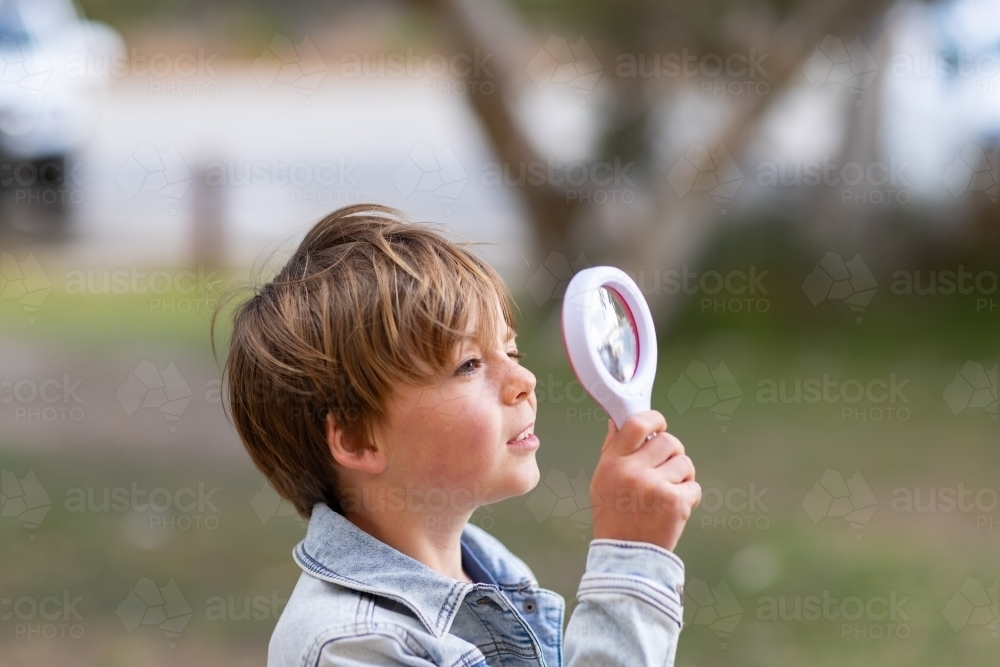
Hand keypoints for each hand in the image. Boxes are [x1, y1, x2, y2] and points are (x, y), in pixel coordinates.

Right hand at [590, 411, 700, 551]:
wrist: (626, 556)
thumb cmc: (614, 515)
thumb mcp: (602, 480)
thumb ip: (612, 449)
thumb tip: (618, 421)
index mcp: (613, 462)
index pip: (636, 424)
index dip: (654, 419)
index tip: (660, 425)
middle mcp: (632, 471)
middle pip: (668, 441)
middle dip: (673, 452)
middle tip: (667, 468)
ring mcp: (654, 486)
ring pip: (684, 463)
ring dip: (682, 477)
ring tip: (667, 493)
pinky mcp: (674, 502)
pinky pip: (694, 487)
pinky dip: (689, 497)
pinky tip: (674, 508)